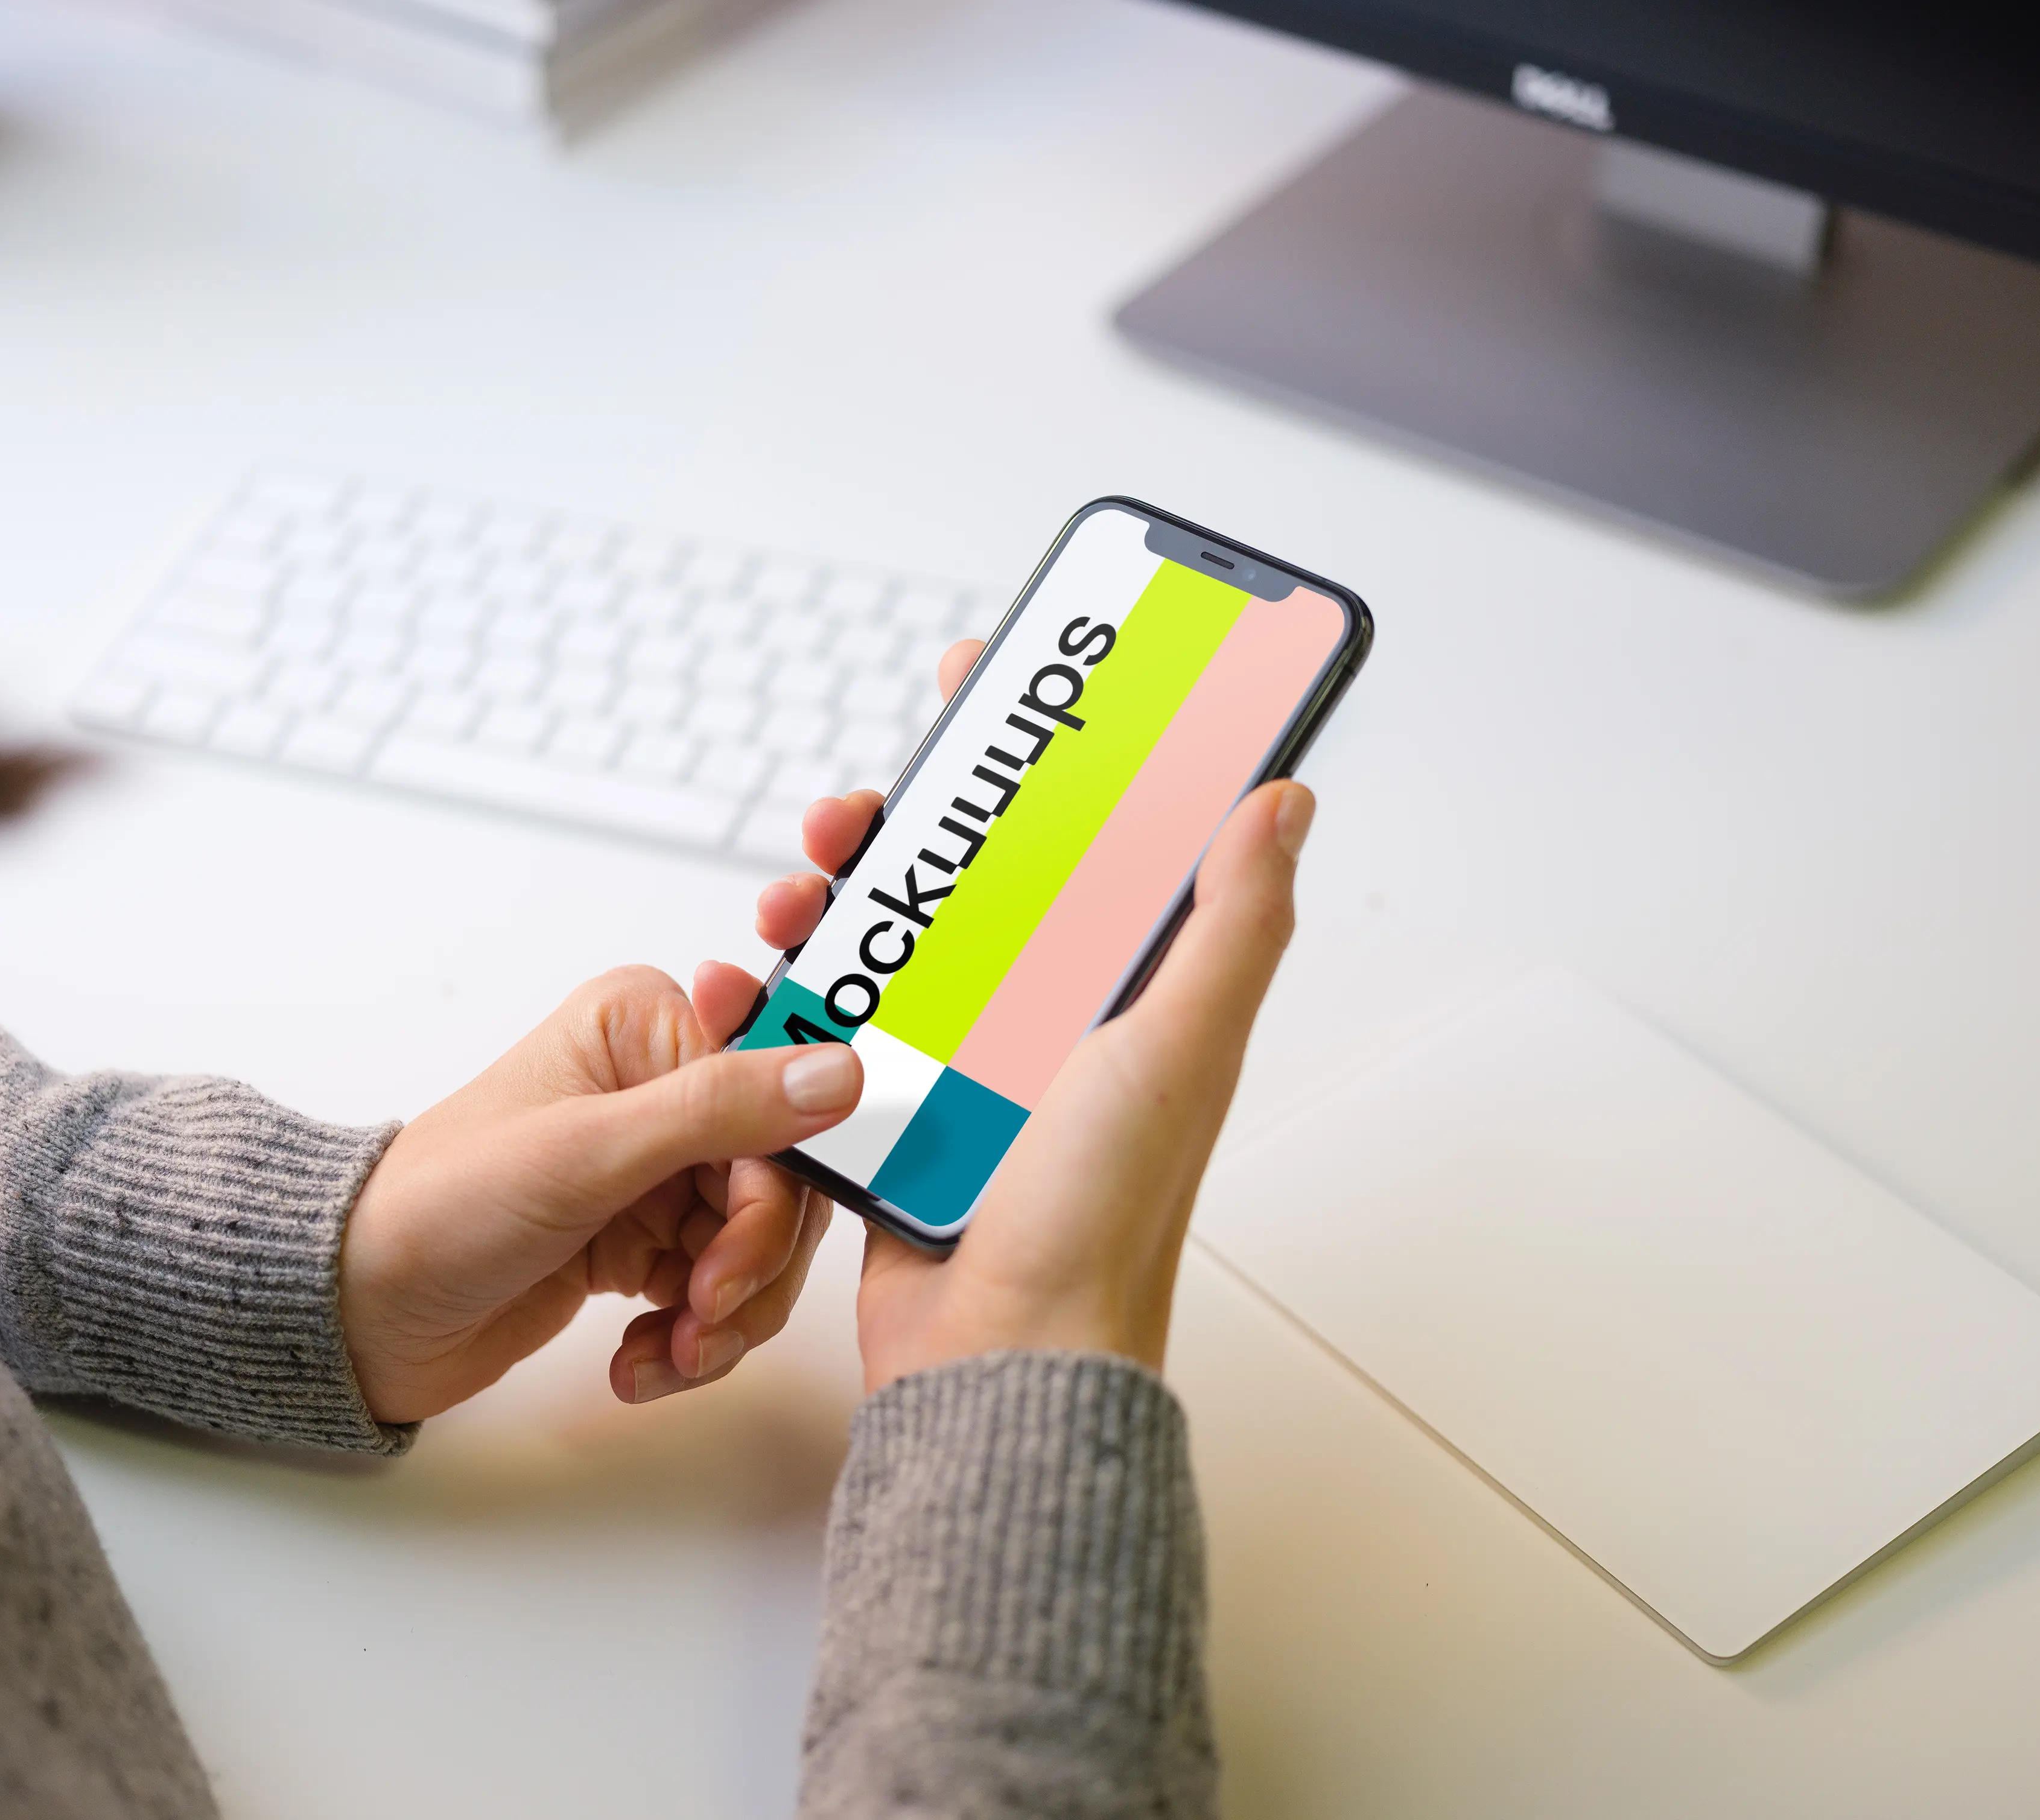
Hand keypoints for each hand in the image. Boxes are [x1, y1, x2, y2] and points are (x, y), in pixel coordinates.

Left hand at [338, 968, 858, 1421]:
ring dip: (727, 1313)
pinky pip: (720, 1291)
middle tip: (706, 1313)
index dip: (777, 1187)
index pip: (776, 1102)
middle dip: (751, 1264)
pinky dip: (695, 1337)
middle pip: (781, 1182)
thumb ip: (719, 1110)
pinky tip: (642, 1361)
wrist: (361, 1311)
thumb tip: (838, 1073)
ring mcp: (656, 1170)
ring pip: (759, 1247)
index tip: (742, 1250)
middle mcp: (660, 1089)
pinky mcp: (647, 1240)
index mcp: (646, 1029)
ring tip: (672, 1350)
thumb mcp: (585, 1154)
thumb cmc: (439, 1208)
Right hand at [755, 640, 1313, 1390]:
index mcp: (1121, 991)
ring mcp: (963, 1062)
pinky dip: (791, 992)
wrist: (1001, 1358)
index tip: (998, 682)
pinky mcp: (891, 1110)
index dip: (1045, 755)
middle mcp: (1046, 1017)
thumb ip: (1231, 925)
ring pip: (888, 939)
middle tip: (859, 809)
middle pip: (965, 876)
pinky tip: (758, 977)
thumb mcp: (1179, 1049)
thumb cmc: (1098, 1220)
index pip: (1086, 837)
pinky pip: (834, 1024)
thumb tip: (1281, 800)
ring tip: (792, 897)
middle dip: (905, 825)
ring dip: (832, 900)